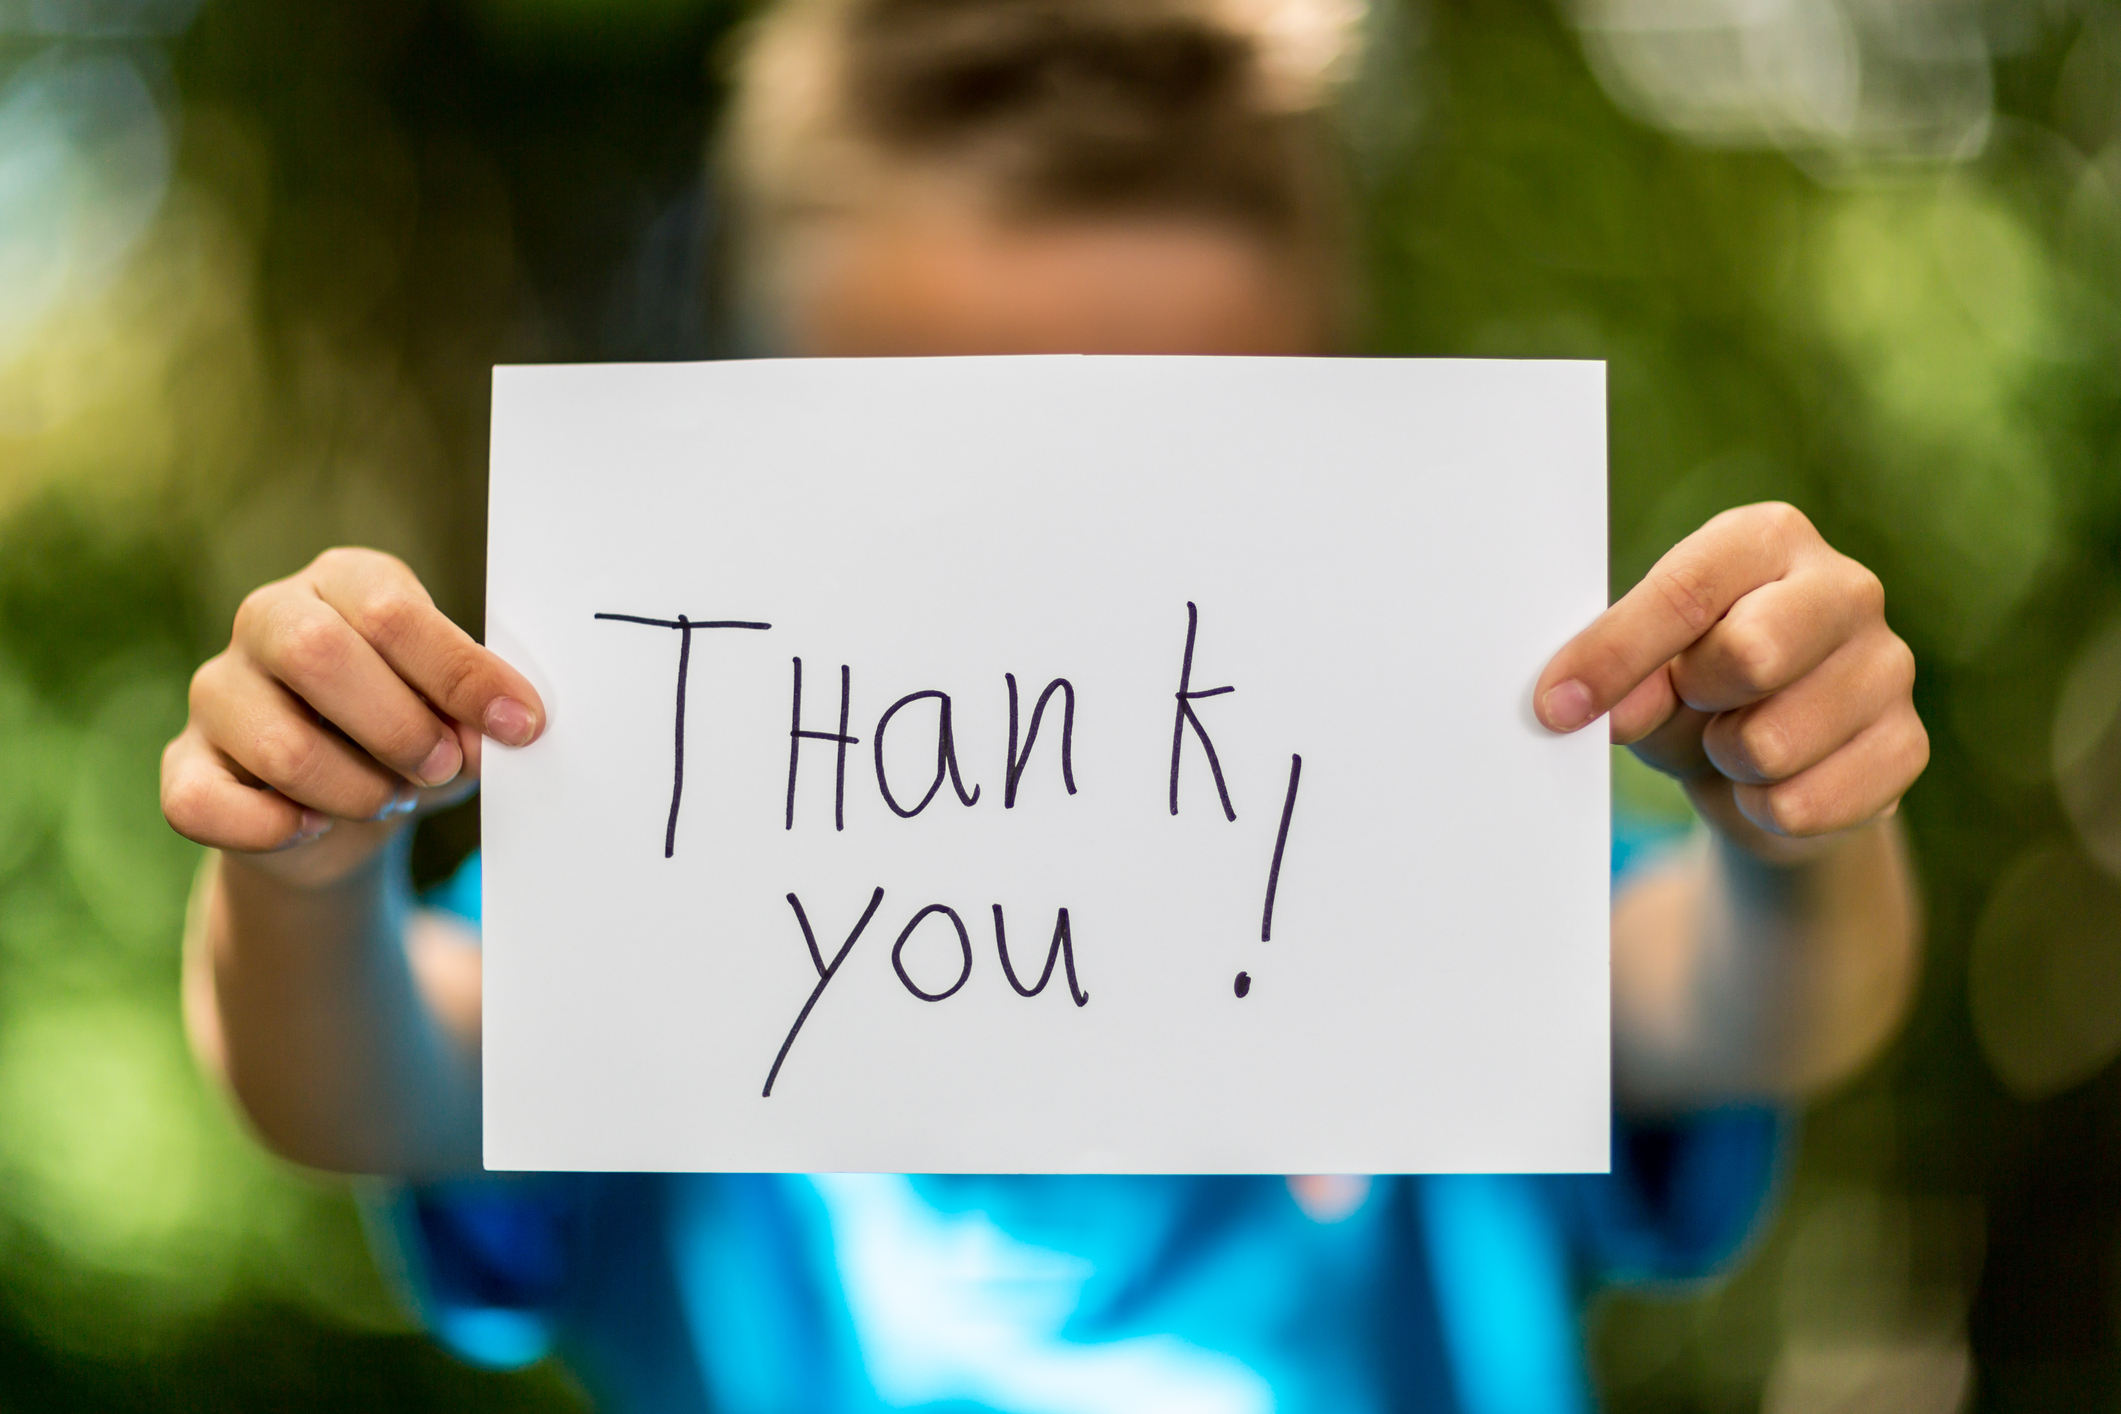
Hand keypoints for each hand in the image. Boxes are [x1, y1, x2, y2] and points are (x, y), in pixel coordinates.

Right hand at [162, 548, 544, 880]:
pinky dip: (276, 829)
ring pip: (280, 747)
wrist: (342, 814)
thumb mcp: (459, 721)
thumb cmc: (412, 738)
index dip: (460, 674)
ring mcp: (216, 689)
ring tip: (388, 796)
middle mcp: (268, 618)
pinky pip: (207, 805)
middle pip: (318, 655)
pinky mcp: (183, 763)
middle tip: (440, 766)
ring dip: (356, 791)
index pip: (391, 611)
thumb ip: (472, 719)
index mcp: (345, 582)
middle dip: (398, 728)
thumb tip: (485, 734)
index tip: (520, 725)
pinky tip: (313, 825)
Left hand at [1535, 503, 1925, 860]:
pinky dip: (1763, 811)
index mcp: (1766, 540)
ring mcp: (1889, 664)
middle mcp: (1844, 587)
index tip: (1557, 706)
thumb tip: (1608, 707)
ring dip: (1724, 764)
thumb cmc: (1692, 691)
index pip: (1687, 589)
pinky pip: (1805, 803)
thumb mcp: (1642, 675)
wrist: (1767, 768)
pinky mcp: (1909, 745)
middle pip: (1751, 654)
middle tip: (1691, 706)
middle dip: (1693, 702)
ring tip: (1730, 743)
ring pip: (1770, 743)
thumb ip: (1626, 679)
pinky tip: (1771, 784)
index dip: (1614, 654)